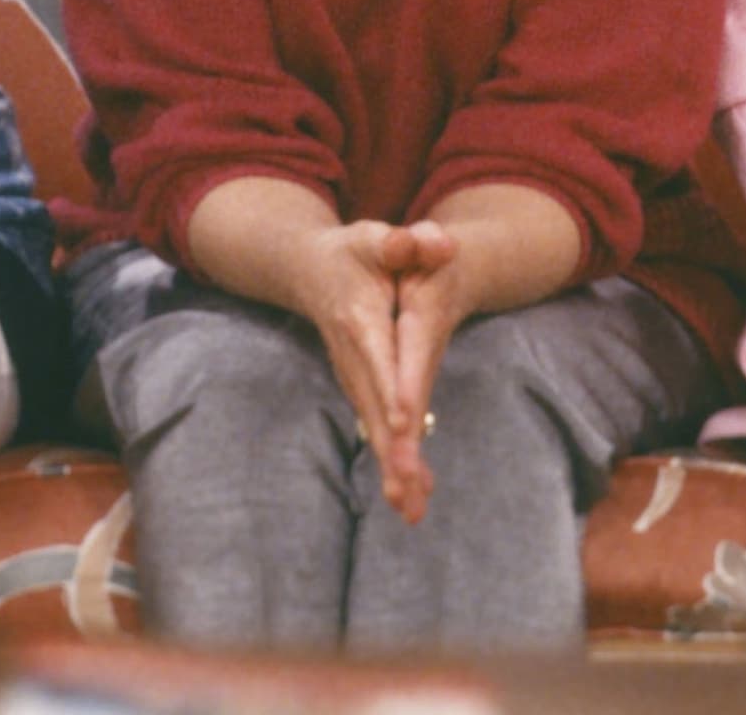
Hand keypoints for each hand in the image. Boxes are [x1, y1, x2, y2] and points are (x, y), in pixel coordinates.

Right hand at [383, 219, 470, 521]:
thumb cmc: (353, 252)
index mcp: (360, 318)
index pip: (377, 357)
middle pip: (374, 406)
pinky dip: (392, 460)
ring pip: (373, 425)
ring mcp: (354, 376)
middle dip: (391, 449)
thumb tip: (435, 242)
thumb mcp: (376, 238)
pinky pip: (376, 428)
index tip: (400, 424)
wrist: (310, 269)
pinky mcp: (360, 388)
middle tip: (406, 493)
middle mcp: (354, 355)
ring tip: (410, 508)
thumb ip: (402, 242)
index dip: (389, 388)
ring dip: (392, 466)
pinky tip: (410, 495)